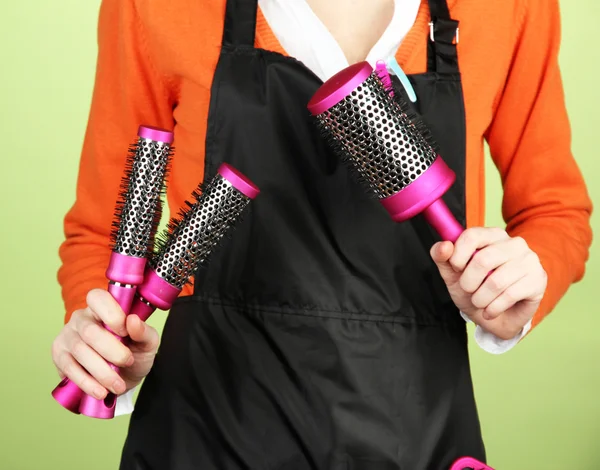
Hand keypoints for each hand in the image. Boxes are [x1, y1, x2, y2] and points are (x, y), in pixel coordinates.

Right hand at [51, 288, 158, 399]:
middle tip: (128, 361)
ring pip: (80, 352)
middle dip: (112, 351)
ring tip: (118, 385)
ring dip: (102, 372)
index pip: (98, 298)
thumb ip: (144, 331)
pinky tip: (101, 391)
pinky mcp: (59, 356)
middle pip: (90, 331)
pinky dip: (87, 383)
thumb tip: (132, 320)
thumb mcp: (147, 342)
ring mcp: (67, 336)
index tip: (125, 331)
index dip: (111, 314)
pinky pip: (69, 369)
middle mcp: (81, 318)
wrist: (124, 376)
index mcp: (103, 307)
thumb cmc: (135, 351)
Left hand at [430, 227, 546, 339]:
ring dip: (480, 298)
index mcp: (492, 235)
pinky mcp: (538, 280)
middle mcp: (514, 243)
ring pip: (496, 281)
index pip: (472, 235)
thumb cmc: (475, 290)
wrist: (496, 318)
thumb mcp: (452, 274)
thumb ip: (442, 257)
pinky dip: (493, 308)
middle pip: (483, 260)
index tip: (456, 269)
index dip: (458, 255)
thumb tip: (444, 246)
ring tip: (480, 302)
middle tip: (468, 290)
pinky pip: (509, 295)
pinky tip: (490, 311)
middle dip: (468, 282)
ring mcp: (529, 260)